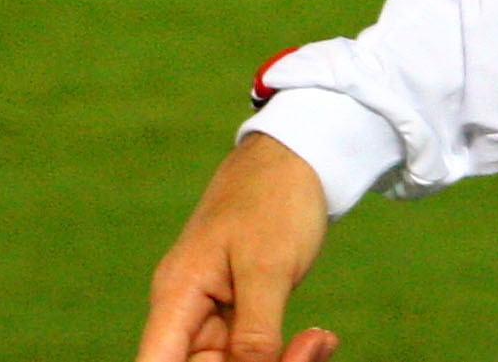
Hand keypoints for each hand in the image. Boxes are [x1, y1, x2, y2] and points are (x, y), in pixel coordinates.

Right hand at [136, 134, 335, 361]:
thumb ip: (253, 332)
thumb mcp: (268, 267)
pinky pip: (257, 353)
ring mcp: (214, 315)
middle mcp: (186, 313)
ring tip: (320, 342)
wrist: (301, 155)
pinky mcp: (242, 313)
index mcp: (177, 297)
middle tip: (308, 352)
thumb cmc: (276, 199)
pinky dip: (289, 354)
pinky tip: (321, 341)